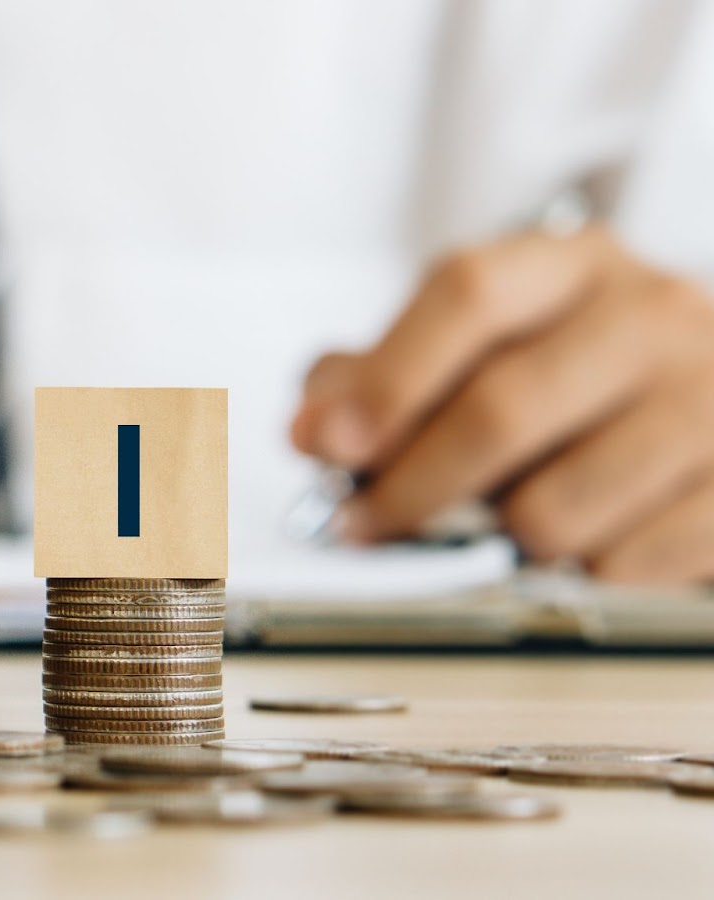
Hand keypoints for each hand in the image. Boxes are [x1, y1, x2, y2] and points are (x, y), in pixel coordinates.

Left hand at [290, 227, 713, 583]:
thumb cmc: (592, 379)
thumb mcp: (495, 346)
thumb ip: (391, 372)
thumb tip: (315, 420)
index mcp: (573, 266)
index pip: (468, 294)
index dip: (386, 378)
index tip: (326, 442)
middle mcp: (653, 314)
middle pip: (500, 407)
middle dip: (411, 485)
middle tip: (366, 524)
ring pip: (555, 507)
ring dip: (506, 540)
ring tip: (513, 524)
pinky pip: (624, 564)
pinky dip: (583, 573)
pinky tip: (595, 540)